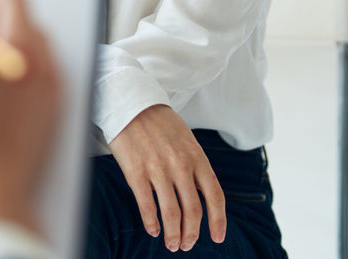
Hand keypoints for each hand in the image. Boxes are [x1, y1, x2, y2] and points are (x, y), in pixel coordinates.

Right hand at [108, 104, 225, 251]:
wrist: (130, 103)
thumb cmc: (158, 122)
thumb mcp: (186, 140)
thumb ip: (194, 164)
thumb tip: (200, 193)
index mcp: (197, 157)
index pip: (215, 196)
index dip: (218, 221)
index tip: (217, 237)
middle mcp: (181, 165)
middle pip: (193, 210)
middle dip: (192, 233)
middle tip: (187, 245)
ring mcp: (158, 169)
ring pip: (171, 212)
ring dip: (173, 233)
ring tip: (172, 244)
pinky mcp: (136, 171)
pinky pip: (147, 205)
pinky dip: (152, 222)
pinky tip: (153, 230)